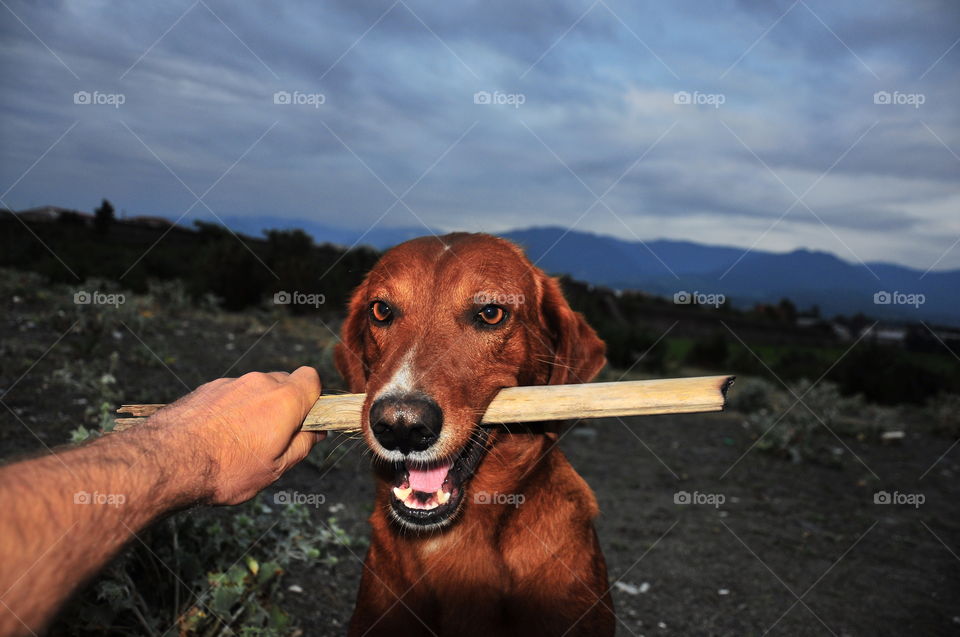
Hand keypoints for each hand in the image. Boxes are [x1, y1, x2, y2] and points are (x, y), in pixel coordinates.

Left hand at [141, 366, 325, 504]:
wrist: (165, 461)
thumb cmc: (226, 469)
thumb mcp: (275, 469)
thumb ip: (302, 445)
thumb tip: (316, 431)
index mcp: (284, 400)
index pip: (312, 379)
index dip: (313, 399)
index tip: (305, 422)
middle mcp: (259, 383)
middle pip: (283, 382)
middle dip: (285, 404)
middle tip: (273, 438)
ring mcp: (230, 383)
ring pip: (255, 389)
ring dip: (256, 408)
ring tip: (239, 441)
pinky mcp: (206, 389)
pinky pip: (230, 393)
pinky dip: (231, 409)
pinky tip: (217, 436)